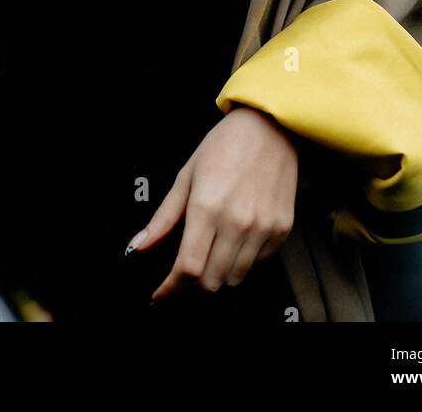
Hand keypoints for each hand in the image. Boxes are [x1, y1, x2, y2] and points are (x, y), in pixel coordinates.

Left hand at [128, 104, 298, 302]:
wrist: (270, 127)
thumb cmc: (225, 145)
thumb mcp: (187, 175)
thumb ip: (164, 217)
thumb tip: (139, 246)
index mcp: (207, 207)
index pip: (188, 268)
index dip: (171, 288)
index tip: (161, 294)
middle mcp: (237, 223)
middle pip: (211, 282)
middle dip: (192, 285)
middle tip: (184, 272)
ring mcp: (262, 228)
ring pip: (235, 278)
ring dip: (217, 276)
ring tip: (209, 256)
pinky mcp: (281, 229)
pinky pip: (258, 264)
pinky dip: (242, 263)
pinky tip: (233, 242)